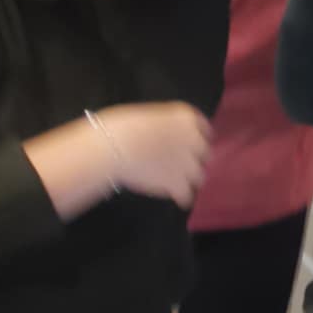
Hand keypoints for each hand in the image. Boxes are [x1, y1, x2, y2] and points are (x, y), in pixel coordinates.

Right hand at [95, 102, 212, 208]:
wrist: (110, 149)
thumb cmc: (119, 127)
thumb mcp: (147, 116)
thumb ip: (163, 125)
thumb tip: (161, 135)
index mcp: (185, 117)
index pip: (203, 128)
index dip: (193, 138)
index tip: (184, 144)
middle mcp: (193, 138)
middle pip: (203, 153)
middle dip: (191, 158)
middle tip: (174, 163)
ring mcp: (188, 163)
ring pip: (198, 176)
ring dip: (187, 178)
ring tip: (172, 181)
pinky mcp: (178, 185)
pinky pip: (186, 195)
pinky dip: (180, 197)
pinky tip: (172, 196)